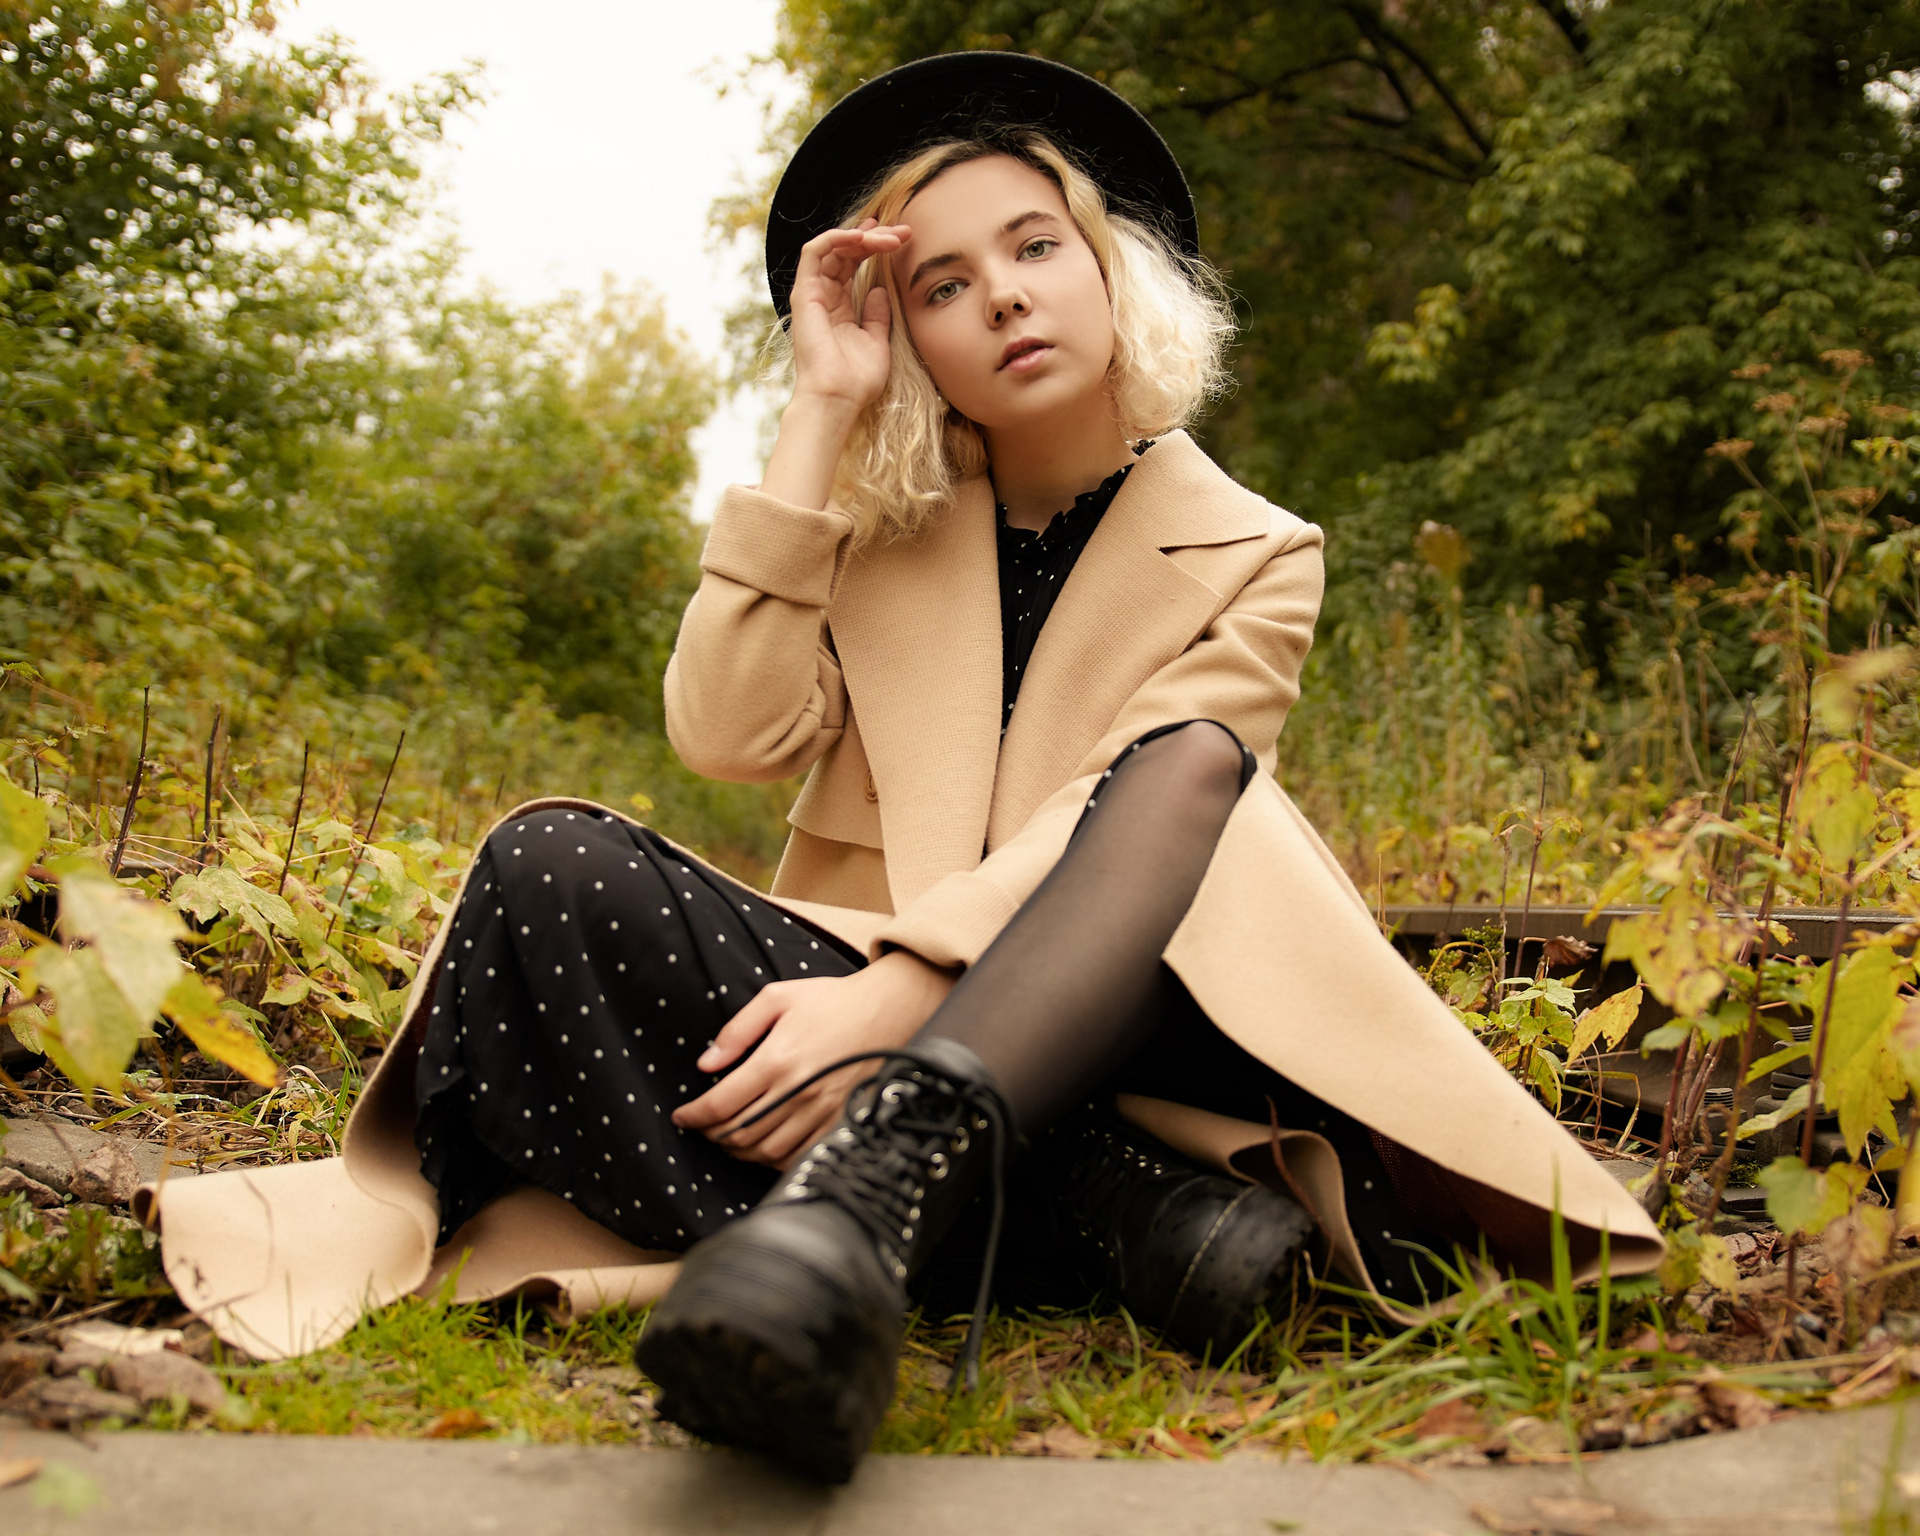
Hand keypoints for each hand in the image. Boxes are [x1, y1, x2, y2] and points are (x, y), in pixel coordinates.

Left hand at [671, 950, 954, 1167]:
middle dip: (711, 1134)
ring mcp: (820, 1110)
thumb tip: (706, 1064)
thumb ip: (737, 1030)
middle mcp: (798, 1091)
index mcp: (777, 1060)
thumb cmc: (830, 1001)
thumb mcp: (777, 997)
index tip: (681, 1116)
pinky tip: (763, 1146)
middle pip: (739, 1133)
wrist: (886, 1010)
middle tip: (701, 1126)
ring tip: (727, 1137)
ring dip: (738, 1151)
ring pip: (765, 1151)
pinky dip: (773, 1160)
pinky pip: (798, 1156)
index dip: (694, 1116)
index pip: (721, 1104)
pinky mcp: (837, 1121)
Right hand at [786, 218, 910, 413]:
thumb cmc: (857, 379)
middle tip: (903, 232)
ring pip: (832, 247)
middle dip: (874, 238)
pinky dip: (837, 238)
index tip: (901, 238)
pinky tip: (862, 238)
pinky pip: (815, 252)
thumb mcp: (877, 341)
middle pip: (845, 252)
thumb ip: (878, 315)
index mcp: (838, 307)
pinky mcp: (804, 294)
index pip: (852, 265)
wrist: (839, 397)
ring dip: (861, 237)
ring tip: (889, 237)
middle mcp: (823, 296)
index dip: (874, 247)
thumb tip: (880, 290)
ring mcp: (812, 293)